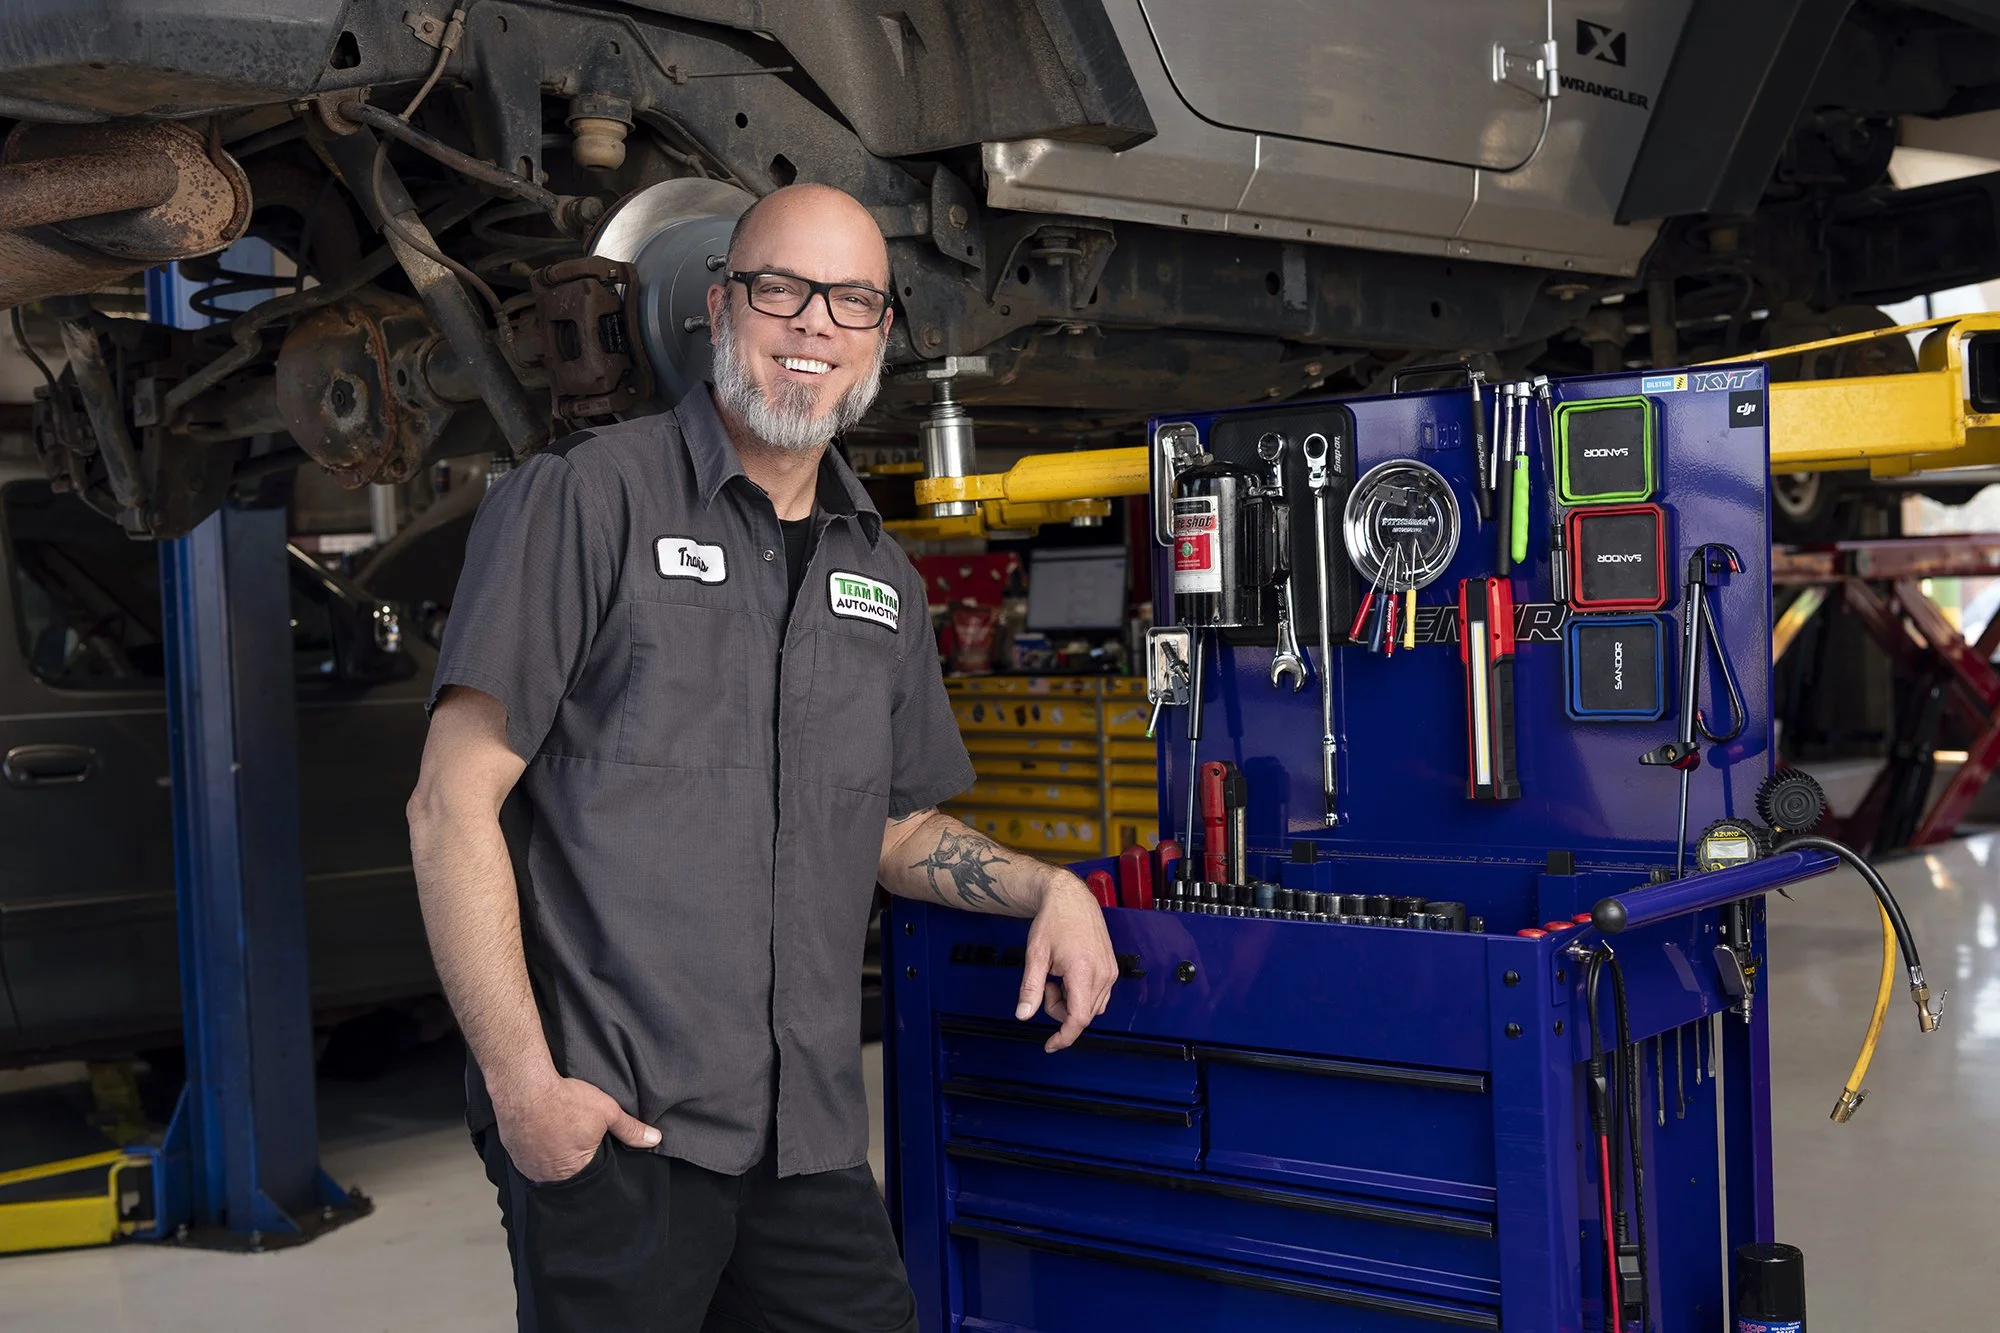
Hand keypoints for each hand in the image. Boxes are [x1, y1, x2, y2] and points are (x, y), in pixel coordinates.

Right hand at [492, 1071, 660, 1182]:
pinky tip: (543, 1137)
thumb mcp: (607, 1111)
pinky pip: (529, 1161)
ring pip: (547, 1170)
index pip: (592, 1178)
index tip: (597, 1151)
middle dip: (576, 1162)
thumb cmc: (565, 1100)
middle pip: (569, 1176)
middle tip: (577, 1142)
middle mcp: (549, 1177)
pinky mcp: (514, 1156)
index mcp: (575, 1172)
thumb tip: (654, 1139)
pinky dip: (537, 1153)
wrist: (524, 1087)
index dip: (598, 1164)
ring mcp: (528, 1168)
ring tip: (561, 1139)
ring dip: (555, 1159)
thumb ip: (630, 1129)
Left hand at [1015, 873, 1117, 1051]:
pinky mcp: (1111, 968)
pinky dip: (1080, 994)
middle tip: (1046, 984)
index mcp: (1084, 971)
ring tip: (1057, 976)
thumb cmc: (1054, 920)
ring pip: (1091, 1007)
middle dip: (1060, 1009)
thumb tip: (1023, 1014)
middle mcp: (1103, 974)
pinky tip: (1068, 976)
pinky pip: (1098, 996)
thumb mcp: (1035, 955)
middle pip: (1083, 1015)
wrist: (1070, 897)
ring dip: (1071, 1002)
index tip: (1051, 1045)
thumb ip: (1030, 988)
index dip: (1064, 1037)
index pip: (1079, 1019)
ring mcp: (1110, 971)